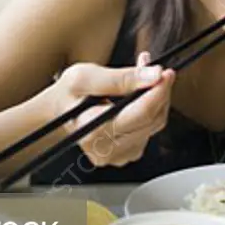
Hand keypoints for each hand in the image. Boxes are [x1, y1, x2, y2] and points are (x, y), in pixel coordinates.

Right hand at [53, 53, 175, 166]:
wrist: (58, 110)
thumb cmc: (68, 93)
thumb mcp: (86, 76)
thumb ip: (121, 77)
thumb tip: (154, 75)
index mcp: (94, 132)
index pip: (142, 114)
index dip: (159, 91)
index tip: (165, 73)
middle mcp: (107, 150)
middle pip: (153, 120)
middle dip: (159, 91)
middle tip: (157, 69)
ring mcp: (117, 155)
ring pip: (155, 124)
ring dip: (156, 98)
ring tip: (143, 76)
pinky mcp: (126, 153)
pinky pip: (150, 130)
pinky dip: (150, 109)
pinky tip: (139, 94)